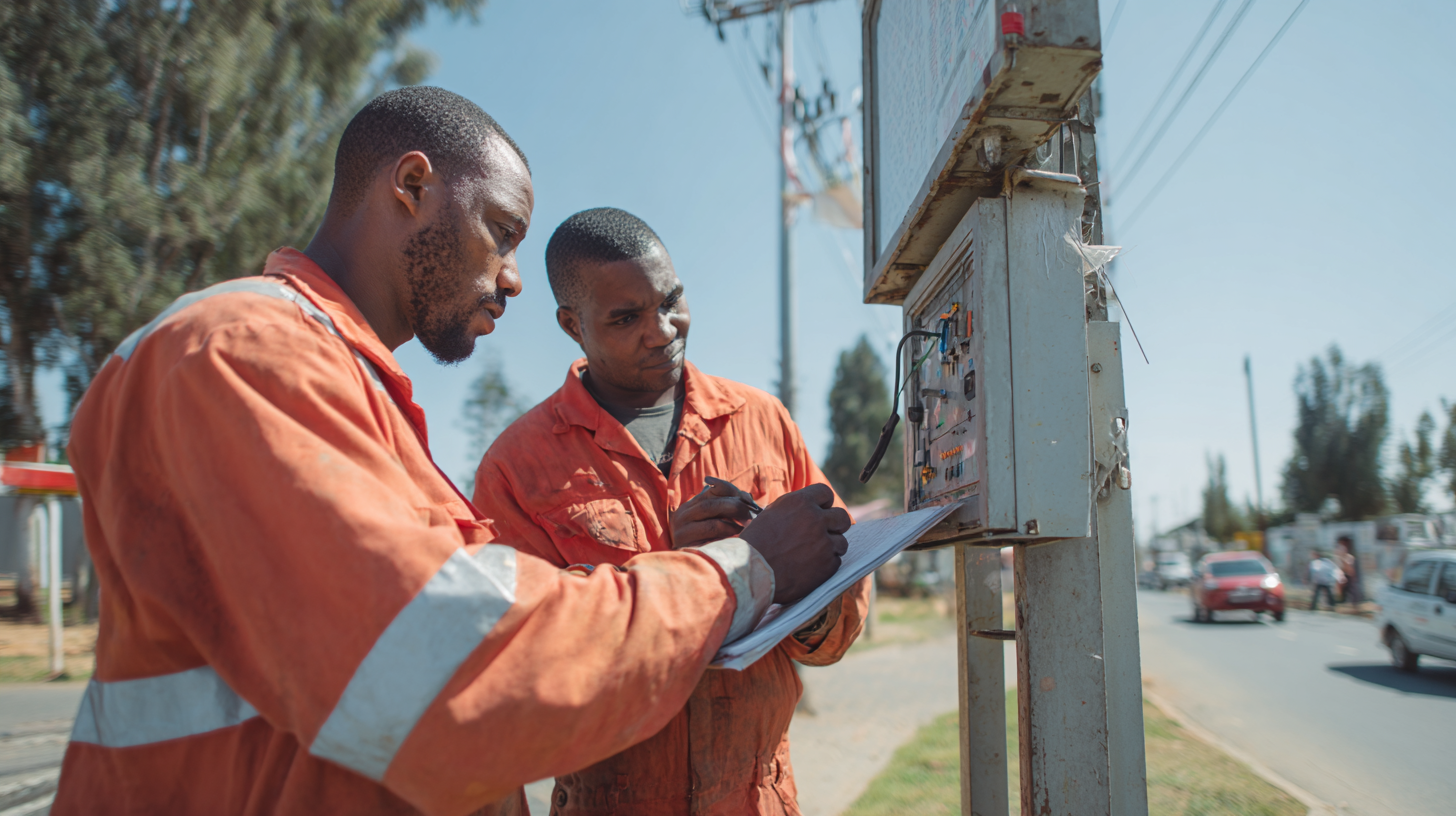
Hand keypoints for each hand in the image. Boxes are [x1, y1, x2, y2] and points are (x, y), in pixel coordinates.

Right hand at [670, 479, 757, 549]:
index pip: (713, 489)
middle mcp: (684, 512)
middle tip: (752, 515)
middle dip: (736, 504)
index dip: (732, 490)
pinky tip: (737, 534)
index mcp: (692, 506)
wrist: (688, 576)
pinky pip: (711, 527)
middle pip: (713, 499)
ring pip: (710, 508)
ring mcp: (681, 524)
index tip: (749, 499)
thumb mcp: (718, 527)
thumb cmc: (709, 549)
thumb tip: (748, 497)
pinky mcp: (683, 538)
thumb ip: (729, 511)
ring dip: (733, 514)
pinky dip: (727, 528)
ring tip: (748, 525)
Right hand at [738, 484, 850, 604]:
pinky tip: (809, 568)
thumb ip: (794, 509)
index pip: (826, 493)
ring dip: (830, 548)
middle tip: (823, 534)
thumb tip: (809, 508)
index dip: (824, 503)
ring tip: (812, 555)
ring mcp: (824, 543)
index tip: (820, 512)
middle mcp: (815, 519)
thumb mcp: (772, 515)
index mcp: (800, 503)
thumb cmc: (754, 544)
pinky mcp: (827, 565)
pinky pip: (836, 562)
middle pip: (842, 517)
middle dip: (835, 525)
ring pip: (842, 542)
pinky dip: (825, 566)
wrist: (751, 572)